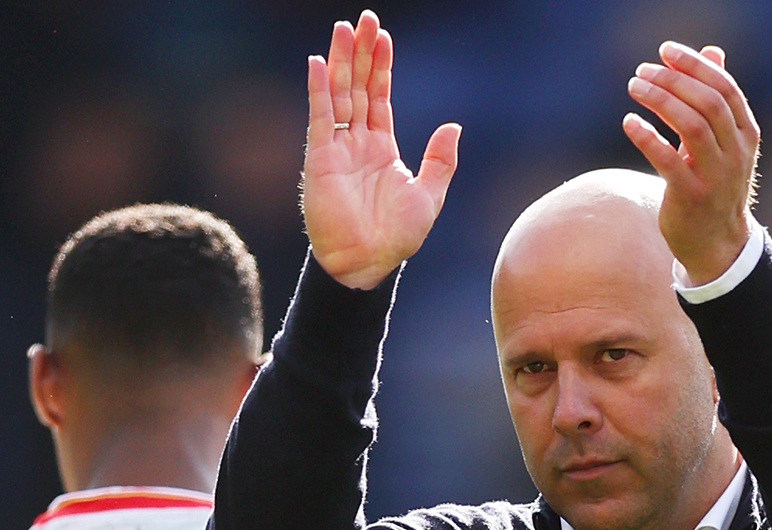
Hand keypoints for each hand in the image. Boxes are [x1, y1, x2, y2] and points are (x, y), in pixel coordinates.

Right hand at [302, 10, 460, 289]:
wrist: (368, 263)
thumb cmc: (396, 238)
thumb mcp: (429, 195)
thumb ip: (440, 160)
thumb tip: (454, 126)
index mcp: (381, 148)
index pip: (379, 97)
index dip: (381, 67)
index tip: (382, 37)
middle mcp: (357, 143)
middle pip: (357, 87)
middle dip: (361, 53)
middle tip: (363, 19)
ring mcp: (337, 149)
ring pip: (338, 95)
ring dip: (340, 62)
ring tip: (343, 28)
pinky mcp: (320, 159)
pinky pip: (319, 118)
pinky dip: (318, 91)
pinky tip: (317, 63)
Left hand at [621, 43, 759, 286]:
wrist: (717, 243)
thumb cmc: (714, 183)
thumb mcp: (723, 142)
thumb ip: (716, 98)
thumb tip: (712, 51)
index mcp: (746, 134)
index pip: (724, 88)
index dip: (695, 65)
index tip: (666, 51)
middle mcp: (735, 153)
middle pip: (708, 103)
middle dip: (674, 80)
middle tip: (642, 71)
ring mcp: (715, 176)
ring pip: (691, 126)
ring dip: (659, 101)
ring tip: (634, 87)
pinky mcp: (690, 196)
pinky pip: (667, 160)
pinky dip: (647, 137)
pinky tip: (629, 122)